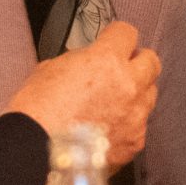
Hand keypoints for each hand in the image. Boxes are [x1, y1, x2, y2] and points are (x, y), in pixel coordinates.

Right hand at [5, 20, 160, 169]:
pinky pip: (140, 125)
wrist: (34, 151)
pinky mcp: (134, 142)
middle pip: (151, 62)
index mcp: (106, 59)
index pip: (127, 33)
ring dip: (136, 92)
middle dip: (137, 61)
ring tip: (114, 101)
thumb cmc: (36, 110)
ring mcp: (135, 116)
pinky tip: (109, 127)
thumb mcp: (51, 68)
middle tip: (122, 67)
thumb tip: (88, 62)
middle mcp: (128, 85)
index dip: (117, 35)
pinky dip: (129, 123)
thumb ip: (79, 60)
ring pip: (150, 94)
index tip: (112, 40)